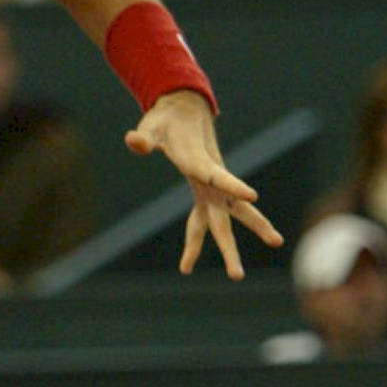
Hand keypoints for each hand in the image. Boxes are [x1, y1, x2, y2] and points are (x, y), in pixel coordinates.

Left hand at [125, 89, 282, 279]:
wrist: (185, 110)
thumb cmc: (167, 119)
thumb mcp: (152, 126)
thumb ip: (144, 137)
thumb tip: (133, 140)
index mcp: (200, 161)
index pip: (218, 176)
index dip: (233, 185)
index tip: (253, 195)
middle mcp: (211, 179)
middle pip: (231, 212)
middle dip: (240, 238)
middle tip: (250, 265)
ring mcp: (210, 188)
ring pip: (227, 220)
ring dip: (231, 248)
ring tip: (238, 276)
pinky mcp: (204, 193)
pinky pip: (201, 222)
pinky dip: (195, 241)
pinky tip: (185, 264)